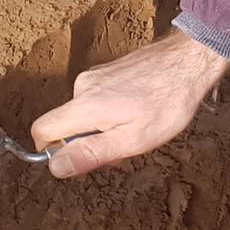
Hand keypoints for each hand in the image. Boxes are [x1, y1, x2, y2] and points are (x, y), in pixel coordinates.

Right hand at [31, 31, 229, 177]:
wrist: (189, 62)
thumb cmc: (166, 104)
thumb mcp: (131, 140)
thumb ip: (90, 153)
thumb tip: (55, 167)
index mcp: (83, 107)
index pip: (41, 130)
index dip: (52, 151)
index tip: (80, 159)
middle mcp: (82, 87)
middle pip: (64, 124)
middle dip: (86, 142)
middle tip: (123, 147)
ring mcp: (94, 76)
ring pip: (83, 113)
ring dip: (102, 128)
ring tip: (137, 127)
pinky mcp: (107, 71)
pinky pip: (96, 99)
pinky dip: (111, 112)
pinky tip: (139, 112)